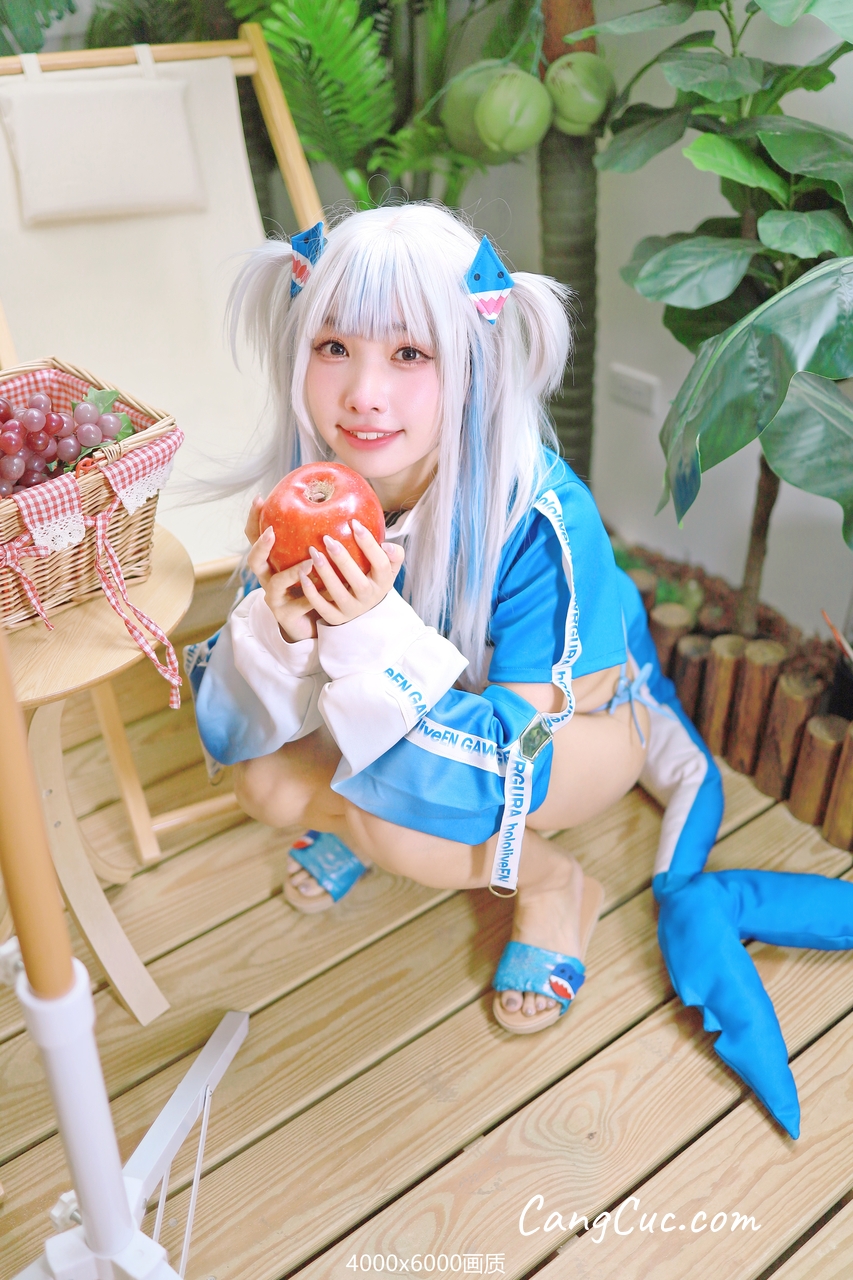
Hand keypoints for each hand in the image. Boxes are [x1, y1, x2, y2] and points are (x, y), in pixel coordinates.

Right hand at [245, 496, 318, 641]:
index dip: (254, 520)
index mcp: (272, 562)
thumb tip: (340, 510)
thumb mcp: (314, 561)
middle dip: (260, 546)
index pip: (255, 538)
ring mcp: (275, 598)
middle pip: (254, 561)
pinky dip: (315, 596)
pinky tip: (330, 589)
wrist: (313, 623)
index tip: (260, 499)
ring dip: (292, 572)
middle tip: (272, 532)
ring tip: (311, 562)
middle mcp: (268, 579)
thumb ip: (318, 540)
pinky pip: (300, 604)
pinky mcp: (287, 616)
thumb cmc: (315, 587)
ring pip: (276, 584)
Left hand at [298, 518, 404, 626]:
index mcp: (384, 582)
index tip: (354, 524)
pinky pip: (322, 608)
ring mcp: (352, 610)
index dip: (369, 545)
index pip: (381, 564)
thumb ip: (394, 554)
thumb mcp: (388, 568)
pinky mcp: (336, 618)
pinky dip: (312, 592)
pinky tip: (303, 574)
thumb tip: (387, 545)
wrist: (365, 608)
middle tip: (328, 539)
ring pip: (339, 594)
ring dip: (326, 573)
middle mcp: (369, 598)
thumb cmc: (373, 578)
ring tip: (314, 552)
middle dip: (343, 560)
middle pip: (359, 582)